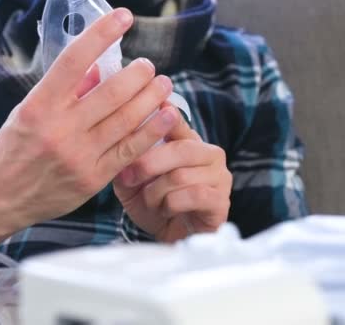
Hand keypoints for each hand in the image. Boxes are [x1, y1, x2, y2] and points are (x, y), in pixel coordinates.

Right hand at [0, 8, 179, 237]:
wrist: (0, 197)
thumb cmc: (13, 150)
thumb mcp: (27, 112)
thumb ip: (61, 91)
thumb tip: (96, 70)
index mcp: (39, 106)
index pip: (74, 60)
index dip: (101, 34)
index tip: (122, 18)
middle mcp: (59, 129)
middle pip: (111, 92)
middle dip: (138, 73)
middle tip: (148, 66)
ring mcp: (78, 155)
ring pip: (126, 119)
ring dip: (151, 97)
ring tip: (163, 84)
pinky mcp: (92, 179)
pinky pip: (129, 150)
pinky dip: (152, 130)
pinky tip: (166, 115)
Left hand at [114, 111, 231, 242]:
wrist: (167, 237)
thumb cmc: (152, 204)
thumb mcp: (132, 180)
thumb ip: (129, 159)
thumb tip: (123, 138)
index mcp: (188, 142)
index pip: (178, 122)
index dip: (165, 116)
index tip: (154, 107)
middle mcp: (209, 154)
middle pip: (181, 149)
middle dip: (149, 163)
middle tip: (129, 177)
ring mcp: (219, 177)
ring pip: (182, 176)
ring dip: (157, 192)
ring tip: (149, 201)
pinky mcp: (221, 201)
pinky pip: (194, 195)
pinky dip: (172, 205)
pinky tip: (166, 210)